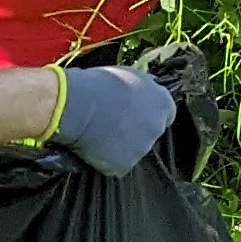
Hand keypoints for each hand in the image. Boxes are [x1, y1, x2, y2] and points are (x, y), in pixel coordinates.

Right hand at [51, 62, 178, 175]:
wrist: (75, 105)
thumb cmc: (98, 84)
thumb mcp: (128, 76)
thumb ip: (143, 88)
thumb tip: (145, 92)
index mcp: (162, 103)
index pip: (165, 114)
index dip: (148, 114)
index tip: (133, 114)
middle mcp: (156, 127)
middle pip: (150, 133)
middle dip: (135, 131)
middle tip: (112, 124)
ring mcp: (142, 149)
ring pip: (133, 150)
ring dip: (120, 146)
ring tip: (98, 134)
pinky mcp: (124, 165)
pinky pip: (116, 165)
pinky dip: (106, 159)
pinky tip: (92, 147)